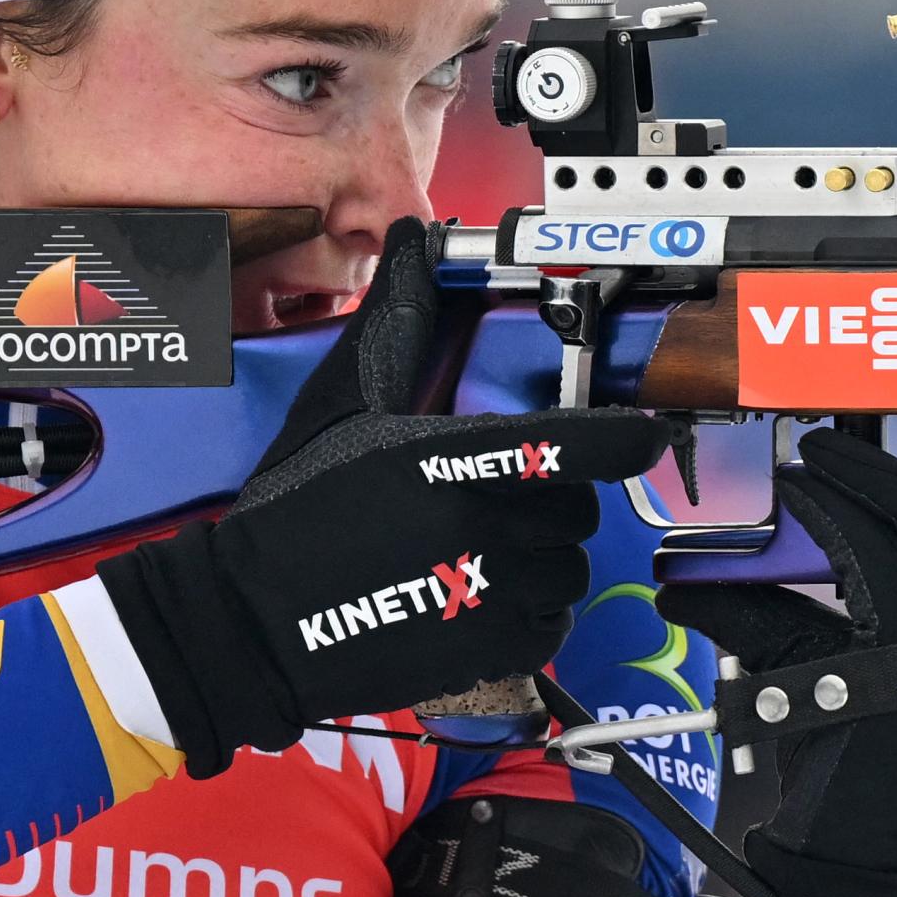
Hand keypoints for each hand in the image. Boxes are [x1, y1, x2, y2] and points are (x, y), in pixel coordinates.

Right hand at [94, 219, 668, 775]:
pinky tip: (480, 604)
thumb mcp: (339, 407)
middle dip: (549, 502)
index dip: (622, 440)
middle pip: (573, 508)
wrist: (251, 620)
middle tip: (497, 502)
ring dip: (541, 563)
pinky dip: (530, 617)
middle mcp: (476, 525)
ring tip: (483, 558)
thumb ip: (394, 325)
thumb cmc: (294, 510)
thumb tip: (412, 241)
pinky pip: (550, 627)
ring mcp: (485, 597)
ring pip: (567, 569)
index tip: (646, 437)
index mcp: (446, 457)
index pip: (569, 445)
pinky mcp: (484, 655)